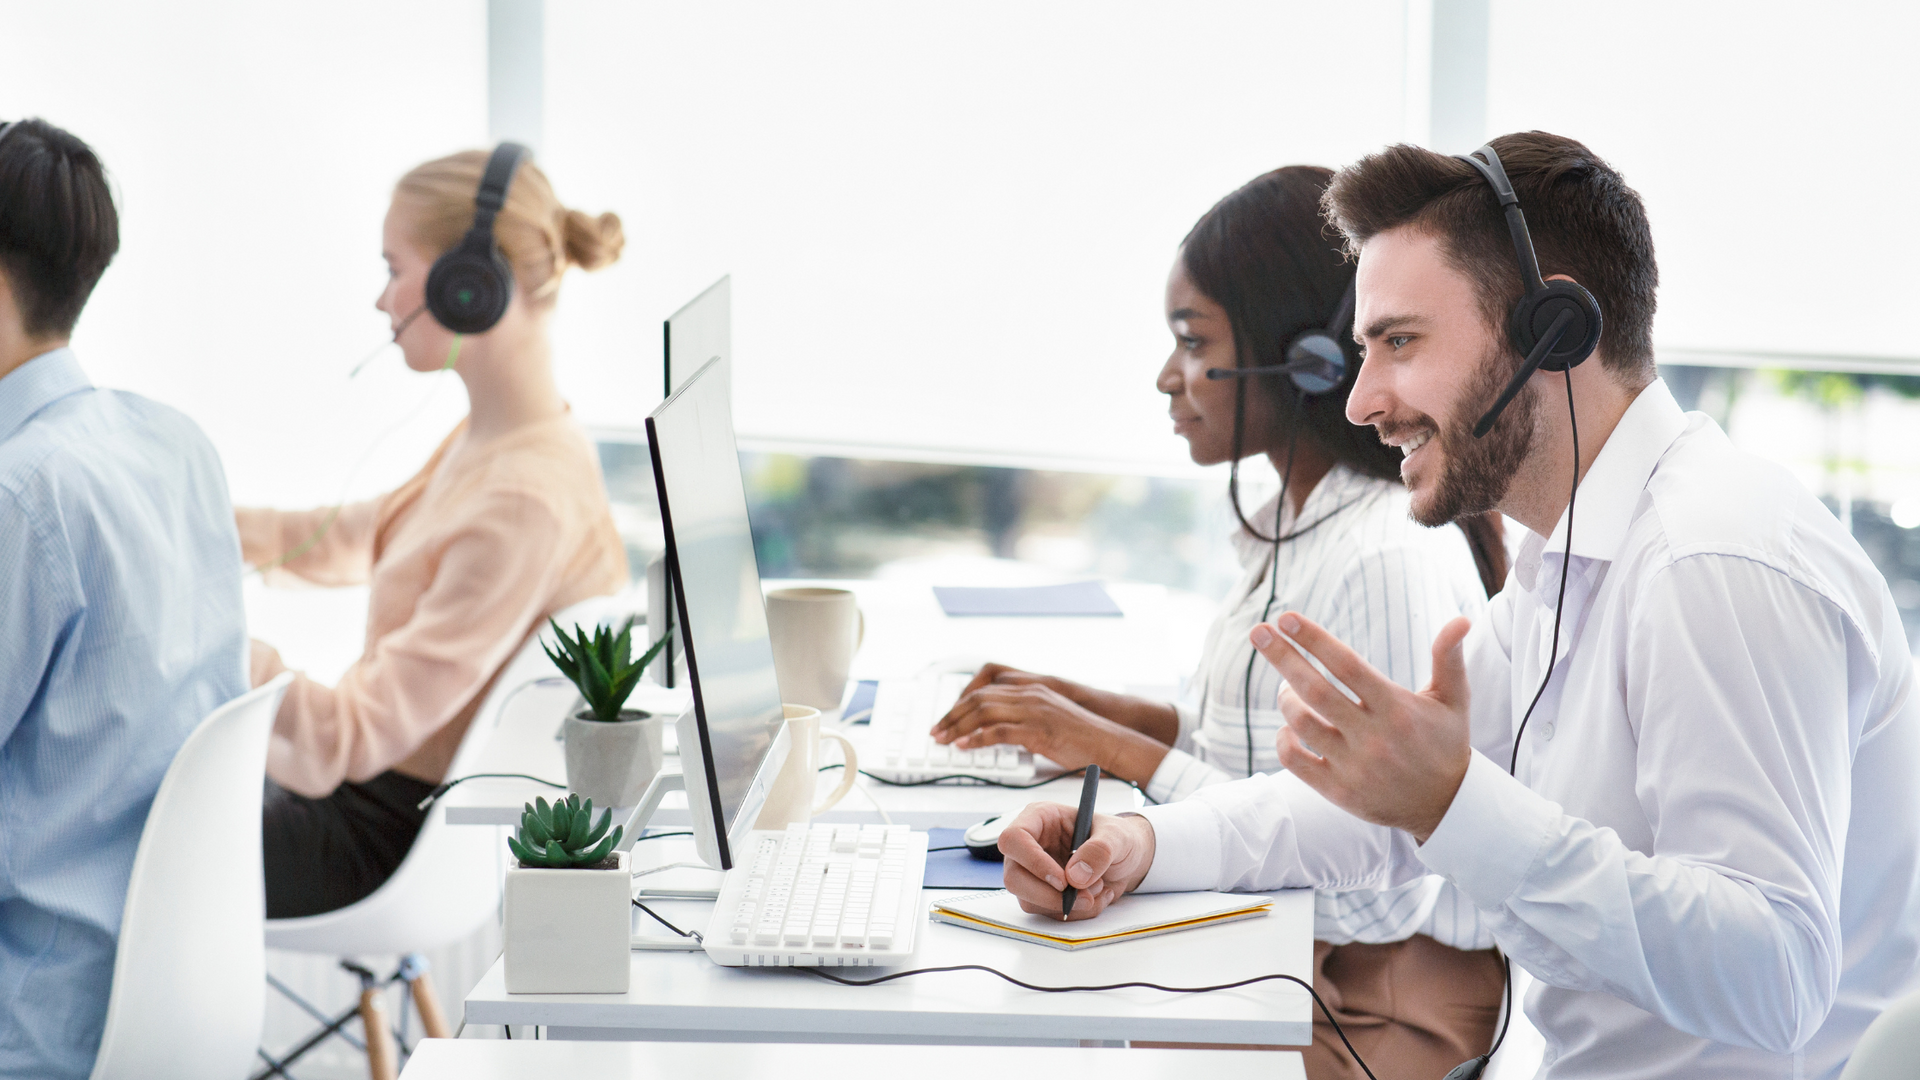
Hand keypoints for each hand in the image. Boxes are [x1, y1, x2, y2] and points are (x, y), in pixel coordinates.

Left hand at [929, 678, 1171, 782]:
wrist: (1107, 741)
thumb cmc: (1080, 735)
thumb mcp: (1046, 718)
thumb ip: (1021, 718)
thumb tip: (995, 731)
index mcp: (1030, 688)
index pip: (984, 687)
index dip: (960, 703)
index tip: (947, 718)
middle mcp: (1029, 693)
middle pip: (978, 698)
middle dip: (952, 715)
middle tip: (937, 731)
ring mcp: (1033, 710)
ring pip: (983, 711)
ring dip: (958, 727)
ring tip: (944, 740)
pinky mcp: (1037, 729)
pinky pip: (998, 731)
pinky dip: (977, 739)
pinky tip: (965, 747)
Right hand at [998, 802, 1155, 919]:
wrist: (1127, 860)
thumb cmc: (1117, 838)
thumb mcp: (1117, 836)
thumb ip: (1099, 851)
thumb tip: (1074, 876)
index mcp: (1039, 819)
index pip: (1014, 838)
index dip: (1033, 861)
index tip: (1062, 881)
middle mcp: (1029, 845)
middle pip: (1014, 877)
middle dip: (1049, 895)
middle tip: (1084, 897)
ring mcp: (1032, 872)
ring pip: (1029, 900)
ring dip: (1068, 905)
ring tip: (1098, 889)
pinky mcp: (1041, 894)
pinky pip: (1048, 913)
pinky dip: (1076, 912)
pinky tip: (1095, 897)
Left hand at [1255, 612, 1473, 842]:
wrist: (1447, 806)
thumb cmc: (1445, 743)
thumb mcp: (1454, 700)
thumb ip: (1449, 657)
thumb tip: (1461, 619)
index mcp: (1397, 708)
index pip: (1346, 665)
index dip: (1313, 639)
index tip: (1285, 618)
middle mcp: (1374, 737)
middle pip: (1314, 690)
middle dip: (1282, 657)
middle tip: (1258, 632)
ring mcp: (1354, 767)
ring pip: (1301, 724)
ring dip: (1286, 698)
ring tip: (1286, 687)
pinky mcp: (1340, 792)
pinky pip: (1295, 761)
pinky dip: (1284, 739)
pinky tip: (1289, 727)